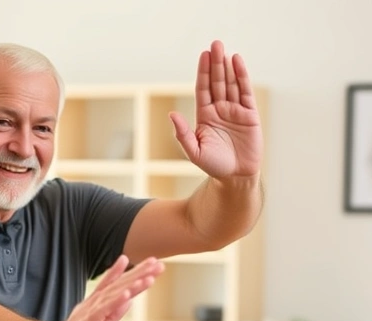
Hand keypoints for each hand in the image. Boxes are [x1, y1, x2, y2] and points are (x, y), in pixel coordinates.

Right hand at [29, 256, 162, 320]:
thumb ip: (113, 314)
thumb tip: (129, 299)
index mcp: (93, 307)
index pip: (114, 286)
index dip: (131, 272)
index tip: (149, 262)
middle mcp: (89, 307)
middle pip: (116, 287)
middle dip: (137, 274)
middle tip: (157, 262)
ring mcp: (85, 316)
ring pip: (111, 297)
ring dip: (130, 285)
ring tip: (148, 276)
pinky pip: (100, 313)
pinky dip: (114, 303)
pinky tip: (127, 295)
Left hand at [170, 40, 262, 179]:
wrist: (235, 176)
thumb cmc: (213, 165)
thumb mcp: (194, 151)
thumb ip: (183, 133)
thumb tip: (171, 114)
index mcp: (205, 116)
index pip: (203, 89)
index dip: (203, 72)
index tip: (203, 55)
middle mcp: (219, 110)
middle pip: (217, 82)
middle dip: (215, 63)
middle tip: (215, 44)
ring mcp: (235, 110)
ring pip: (230, 84)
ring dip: (228, 67)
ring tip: (224, 49)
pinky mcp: (250, 114)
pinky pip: (245, 92)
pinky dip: (242, 77)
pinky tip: (238, 62)